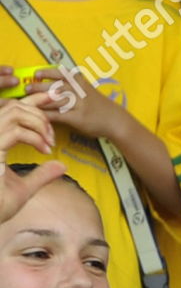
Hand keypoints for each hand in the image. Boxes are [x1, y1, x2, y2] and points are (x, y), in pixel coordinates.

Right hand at [0, 94, 64, 222]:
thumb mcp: (25, 188)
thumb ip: (42, 174)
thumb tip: (61, 166)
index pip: (12, 110)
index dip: (33, 100)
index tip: (53, 98)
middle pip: (14, 105)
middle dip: (39, 111)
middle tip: (53, 132)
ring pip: (15, 112)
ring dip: (38, 123)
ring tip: (49, 142)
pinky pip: (16, 131)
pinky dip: (35, 137)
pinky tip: (45, 149)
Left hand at [30, 67, 118, 139]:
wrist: (115, 120)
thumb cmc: (98, 105)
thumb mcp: (87, 90)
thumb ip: (72, 85)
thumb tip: (52, 84)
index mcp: (80, 81)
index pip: (61, 73)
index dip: (47, 72)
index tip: (36, 73)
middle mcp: (79, 90)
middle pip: (55, 85)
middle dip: (39, 86)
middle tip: (27, 87)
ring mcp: (79, 104)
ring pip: (55, 99)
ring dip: (40, 100)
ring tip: (28, 100)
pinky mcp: (78, 118)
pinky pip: (59, 115)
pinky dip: (48, 115)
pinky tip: (39, 116)